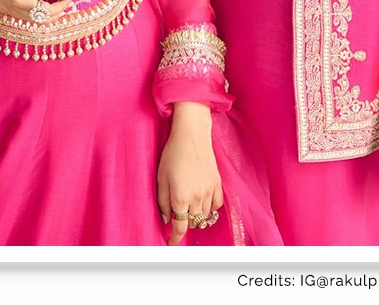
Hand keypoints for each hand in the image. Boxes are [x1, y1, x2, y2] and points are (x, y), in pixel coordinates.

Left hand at [157, 102, 222, 245]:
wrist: (192, 135)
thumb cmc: (173, 153)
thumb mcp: (161, 177)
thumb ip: (163, 201)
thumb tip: (166, 218)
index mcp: (181, 198)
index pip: (180, 228)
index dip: (175, 239)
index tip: (171, 243)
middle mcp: (197, 198)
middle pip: (192, 222)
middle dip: (184, 223)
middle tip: (176, 217)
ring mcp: (209, 191)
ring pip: (204, 216)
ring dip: (196, 217)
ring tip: (188, 209)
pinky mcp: (217, 184)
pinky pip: (216, 205)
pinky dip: (209, 209)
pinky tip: (202, 203)